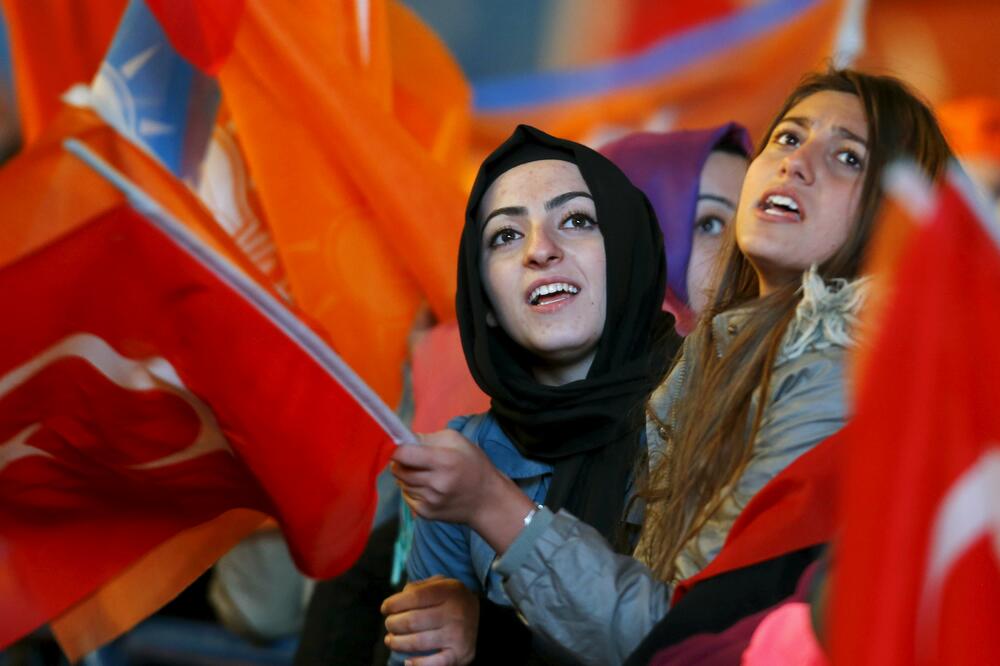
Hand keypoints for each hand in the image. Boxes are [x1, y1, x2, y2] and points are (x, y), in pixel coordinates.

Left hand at [382, 576, 477, 665]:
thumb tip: (398, 598)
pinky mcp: (458, 654)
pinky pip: (433, 663)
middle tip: (389, 625)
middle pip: (412, 621)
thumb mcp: (442, 585)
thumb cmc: (453, 601)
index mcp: (448, 592)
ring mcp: (456, 635)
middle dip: (393, 624)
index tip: (385, 608)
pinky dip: (417, 664)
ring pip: (417, 642)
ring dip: (397, 643)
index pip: (415, 597)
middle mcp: (453, 613)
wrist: (483, 622)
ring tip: (391, 640)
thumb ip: (420, 587)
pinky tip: (408, 661)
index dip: (394, 603)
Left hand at [391, 430, 535, 552]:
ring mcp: (430, 501)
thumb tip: (403, 440)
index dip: (396, 449)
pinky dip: (412, 490)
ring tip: (426, 473)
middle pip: (399, 470)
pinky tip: (428, 487)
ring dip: (407, 476)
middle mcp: (436, 483)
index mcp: (445, 461)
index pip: (404, 455)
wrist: (487, 500)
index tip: (398, 446)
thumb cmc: (473, 465)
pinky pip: (406, 496)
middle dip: (401, 462)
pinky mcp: (426, 513)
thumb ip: (428, 438)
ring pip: (401, 483)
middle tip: (414, 459)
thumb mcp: (458, 441)